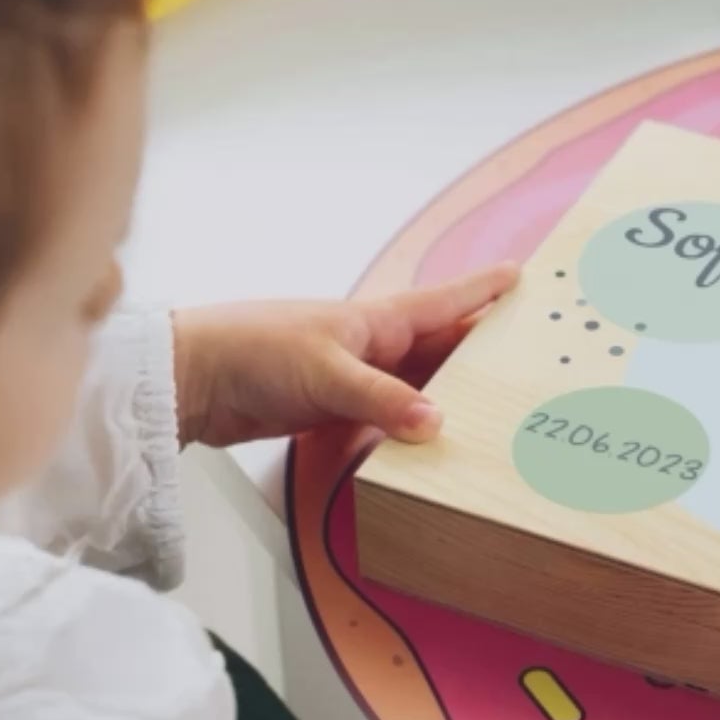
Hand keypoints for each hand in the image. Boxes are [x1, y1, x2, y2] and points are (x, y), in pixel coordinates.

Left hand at [171, 264, 518, 447]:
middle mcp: (374, 346)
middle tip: (529, 359)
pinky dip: (413, 429)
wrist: (190, 379)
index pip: (444, 302)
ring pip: (420, 386)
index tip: (521, 275)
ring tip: (497, 409)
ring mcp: (357, 379)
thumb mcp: (327, 372)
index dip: (483, 289)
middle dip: (481, 351)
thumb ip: (382, 398)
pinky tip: (435, 444)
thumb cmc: (253, 349)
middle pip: (442, 349)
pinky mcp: (337, 410)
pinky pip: (391, 418)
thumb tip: (437, 421)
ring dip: (451, 397)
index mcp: (378, 320)